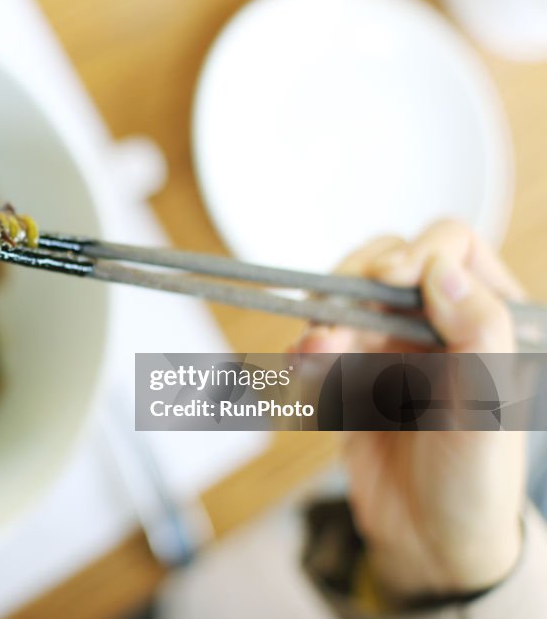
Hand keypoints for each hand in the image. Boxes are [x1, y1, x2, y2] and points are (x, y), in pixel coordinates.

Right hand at [295, 220, 526, 601]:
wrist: (429, 541)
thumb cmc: (476, 478)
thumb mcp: (488, 403)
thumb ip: (477, 330)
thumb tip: (442, 267)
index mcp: (487, 318)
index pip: (450, 248)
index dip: (416, 253)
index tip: (389, 281)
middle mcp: (437, 322)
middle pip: (385, 262)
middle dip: (352, 284)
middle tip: (332, 316)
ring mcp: (391, 345)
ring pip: (345, 299)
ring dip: (321, 320)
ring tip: (311, 355)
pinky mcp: (352, 373)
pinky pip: (318, 342)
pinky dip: (304, 352)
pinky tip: (301, 370)